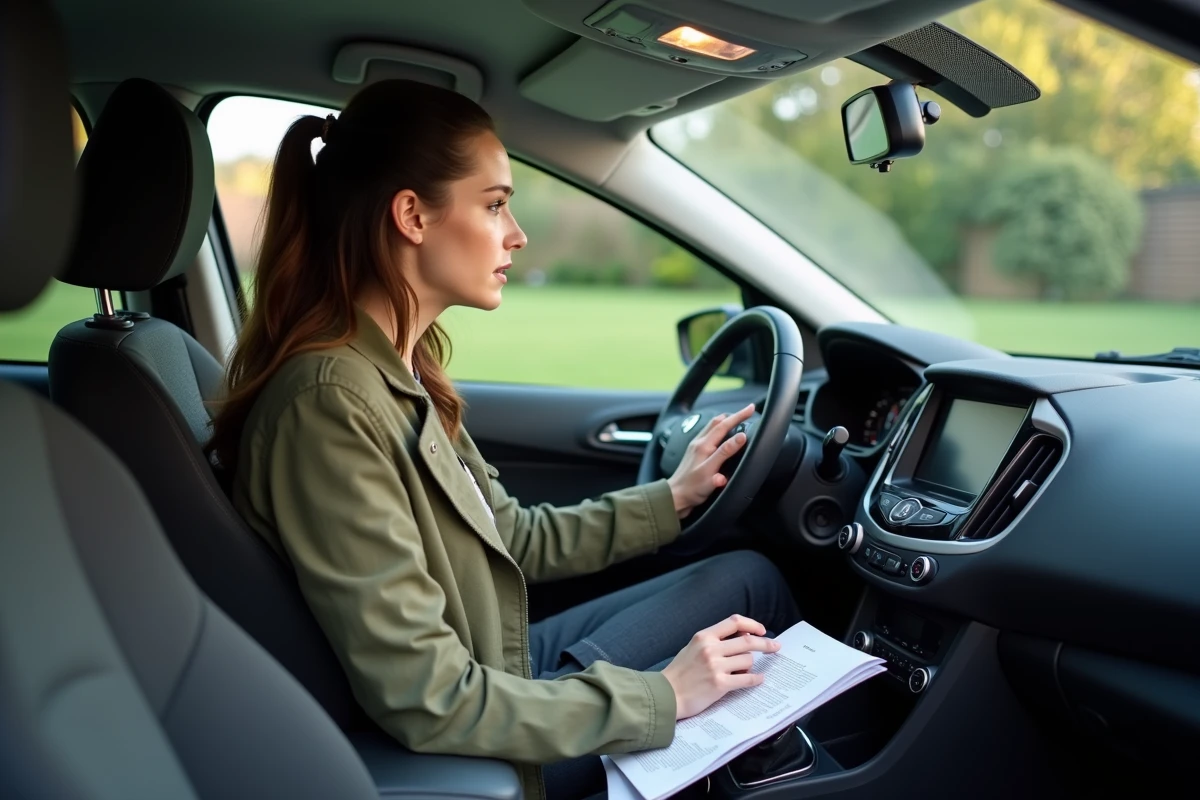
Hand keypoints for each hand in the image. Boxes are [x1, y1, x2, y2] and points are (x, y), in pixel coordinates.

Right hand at [661, 614, 779, 719]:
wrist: (666, 695)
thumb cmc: (679, 673)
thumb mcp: (692, 647)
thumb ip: (713, 641)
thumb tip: (740, 638)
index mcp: (704, 636)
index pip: (734, 622)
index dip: (752, 624)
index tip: (761, 631)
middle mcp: (711, 648)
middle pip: (748, 641)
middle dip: (766, 643)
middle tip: (776, 646)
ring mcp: (715, 666)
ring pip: (748, 660)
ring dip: (751, 665)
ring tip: (743, 671)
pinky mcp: (719, 684)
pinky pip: (747, 679)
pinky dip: (756, 679)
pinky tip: (758, 679)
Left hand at [667, 404, 754, 518]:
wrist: (675, 497)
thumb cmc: (691, 488)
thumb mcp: (711, 471)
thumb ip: (725, 453)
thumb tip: (741, 438)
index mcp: (703, 445)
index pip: (724, 425)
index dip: (739, 416)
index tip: (751, 409)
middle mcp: (698, 443)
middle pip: (717, 422)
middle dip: (734, 415)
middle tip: (747, 411)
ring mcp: (695, 448)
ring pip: (711, 427)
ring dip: (725, 420)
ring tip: (735, 418)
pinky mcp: (695, 454)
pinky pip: (708, 435)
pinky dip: (717, 429)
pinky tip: (720, 434)